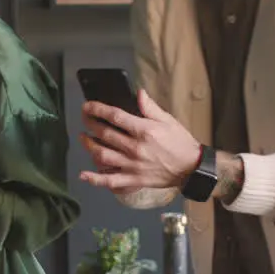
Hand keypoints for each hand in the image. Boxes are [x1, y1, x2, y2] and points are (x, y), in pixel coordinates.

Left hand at [78, 88, 200, 190]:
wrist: (191, 168)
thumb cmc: (180, 143)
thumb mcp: (168, 120)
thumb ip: (150, 107)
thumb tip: (139, 93)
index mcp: (144, 131)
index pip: (115, 117)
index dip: (98, 109)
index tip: (88, 106)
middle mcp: (135, 148)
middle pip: (104, 134)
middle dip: (90, 123)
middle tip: (85, 118)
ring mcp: (132, 165)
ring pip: (102, 155)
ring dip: (88, 145)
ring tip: (84, 138)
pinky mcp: (133, 180)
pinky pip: (110, 180)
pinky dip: (94, 178)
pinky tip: (83, 174)